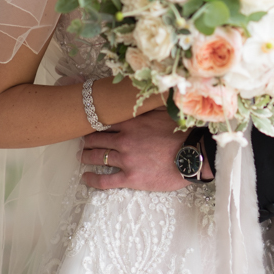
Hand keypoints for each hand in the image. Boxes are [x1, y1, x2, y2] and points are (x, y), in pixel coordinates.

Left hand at [81, 107, 212, 190]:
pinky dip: (92, 178)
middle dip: (87, 139)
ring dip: (86, 156)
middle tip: (82, 141)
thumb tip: (142, 94)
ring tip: (82, 156)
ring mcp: (126, 160)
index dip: (95, 123)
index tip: (89, 124)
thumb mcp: (163, 112)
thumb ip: (147, 107)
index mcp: (132, 123)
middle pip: (97, 139)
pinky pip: (105, 180)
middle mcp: (124, 140)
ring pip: (97, 157)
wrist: (191, 155)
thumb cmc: (181, 133)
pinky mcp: (131, 178)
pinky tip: (86, 177)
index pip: (105, 121)